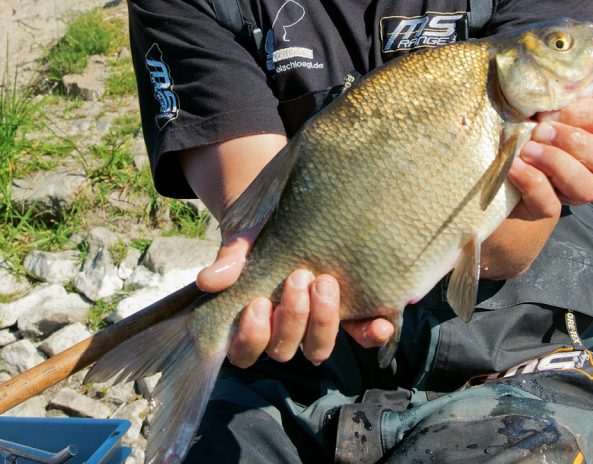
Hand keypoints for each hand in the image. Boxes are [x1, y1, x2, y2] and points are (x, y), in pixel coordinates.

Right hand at [197, 232, 393, 368]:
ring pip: (318, 348)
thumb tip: (209, 281)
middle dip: (292, 318)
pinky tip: (381, 322)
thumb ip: (231, 258)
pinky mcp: (350, 314)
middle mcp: (285, 331)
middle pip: (285, 350)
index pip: (244, 351)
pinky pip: (361, 336)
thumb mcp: (246, 237)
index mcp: (253, 321)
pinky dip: (371, 333)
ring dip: (323, 321)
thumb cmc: (264, 232)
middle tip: (299, 277)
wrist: (293, 212)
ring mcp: (318, 325)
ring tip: (326, 282)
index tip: (257, 304)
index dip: (251, 338)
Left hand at [481, 96, 592, 278]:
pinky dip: (532, 182)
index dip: (587, 112)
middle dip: (575, 142)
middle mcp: (582, 166)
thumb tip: (537, 59)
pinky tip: (512, 168)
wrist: (477, 178)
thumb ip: (530, 88)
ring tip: (527, 151)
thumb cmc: (500, 132)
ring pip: (589, 188)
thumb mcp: (514, 106)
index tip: (550, 109)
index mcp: (581, 132)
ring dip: (558, 164)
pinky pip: (550, 204)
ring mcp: (565, 192)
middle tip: (540, 131)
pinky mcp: (541, 211)